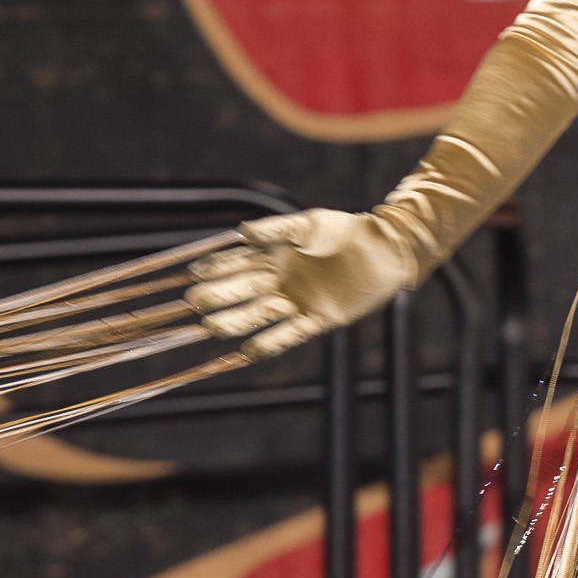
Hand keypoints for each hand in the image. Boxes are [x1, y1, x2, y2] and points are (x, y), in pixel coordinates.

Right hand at [185, 209, 415, 357]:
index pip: (238, 264)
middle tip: (194, 303)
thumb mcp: (308, 225)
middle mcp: (282, 282)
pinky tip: (249, 352)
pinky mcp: (320, 319)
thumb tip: (240, 232)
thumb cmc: (345, 231)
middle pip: (244, 291)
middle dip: (220, 296)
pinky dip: (270, 343)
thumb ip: (276, 230)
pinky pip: (290, 335)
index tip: (193, 274)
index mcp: (276, 257)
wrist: (384, 249)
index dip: (216, 269)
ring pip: (260, 315)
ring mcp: (299, 302)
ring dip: (237, 322)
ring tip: (212, 327)